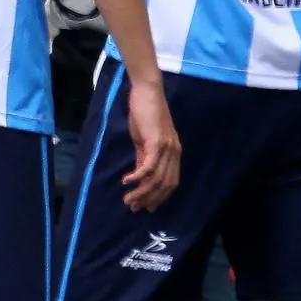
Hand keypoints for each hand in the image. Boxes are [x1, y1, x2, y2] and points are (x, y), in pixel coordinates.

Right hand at [121, 78, 181, 212]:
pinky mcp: (157, 142)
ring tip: (128, 199)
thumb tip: (139, 178)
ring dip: (141, 192)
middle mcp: (174, 152)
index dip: (159, 197)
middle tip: (133, 207)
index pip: (171, 182)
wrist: (147, 92)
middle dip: (149, 199)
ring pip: (156, 179)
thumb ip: (144, 158)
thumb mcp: (144, 141)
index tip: (146, 207)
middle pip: (165, 185)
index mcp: (174, 153)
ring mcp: (167, 147)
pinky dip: (137, 177)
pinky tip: (126, 181)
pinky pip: (149, 166)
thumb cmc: (145, 114)